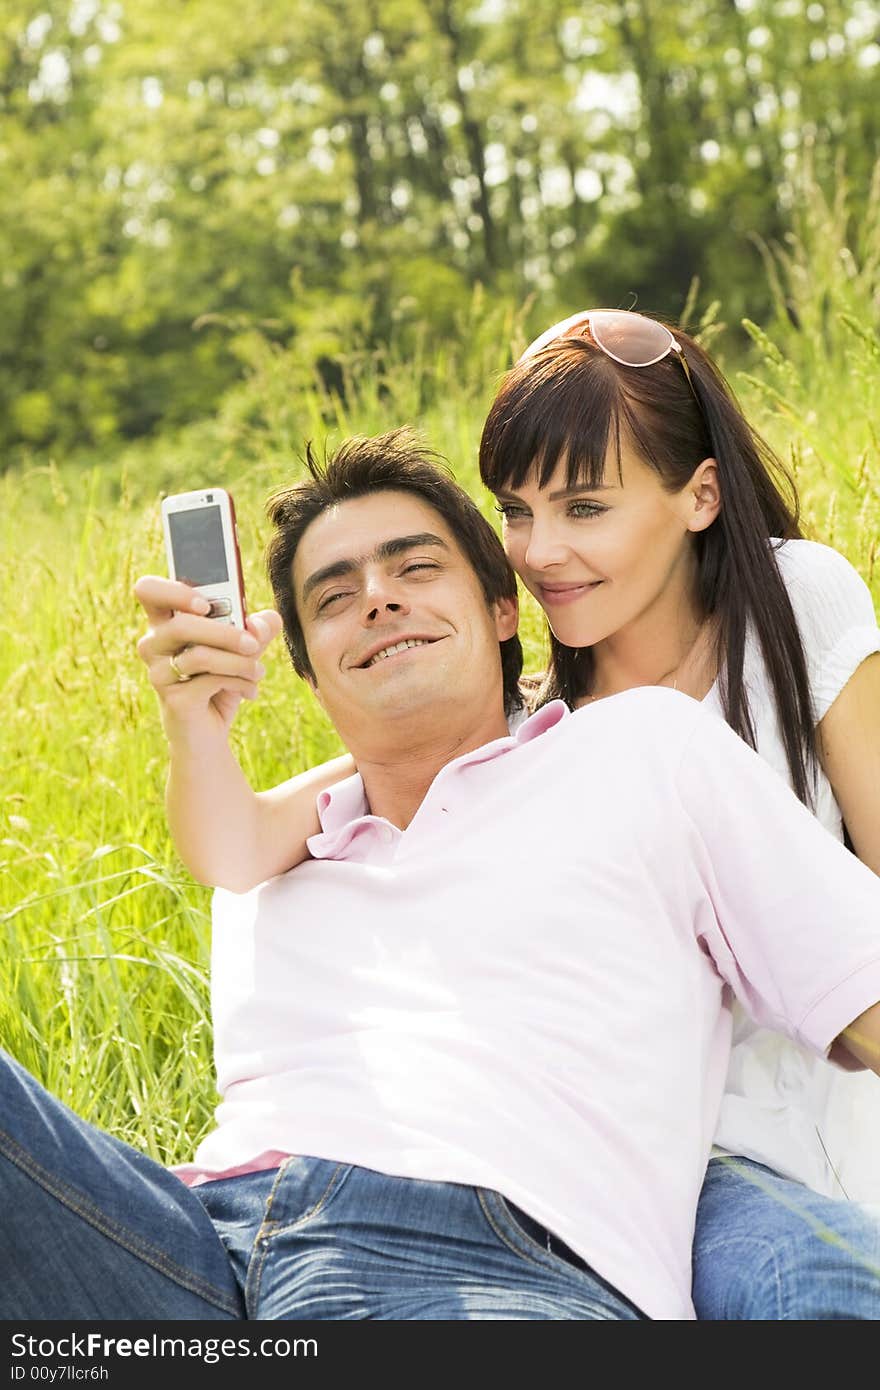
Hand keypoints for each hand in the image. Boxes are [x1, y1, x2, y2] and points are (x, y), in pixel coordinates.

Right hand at [134, 575, 282, 740]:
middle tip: (252, 643)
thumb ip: (259, 629)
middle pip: (181, 624)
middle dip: (225, 632)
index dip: (173, 591)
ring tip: (259, 671)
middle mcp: (153, 645)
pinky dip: (239, 682)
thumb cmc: (221, 682)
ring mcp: (159, 673)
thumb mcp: (243, 651)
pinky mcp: (173, 699)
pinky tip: (250, 691)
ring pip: (200, 655)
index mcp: (165, 622)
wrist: (208, 733)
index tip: (206, 604)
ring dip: (240, 662)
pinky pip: (210, 681)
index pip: (148, 590)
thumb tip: (267, 621)